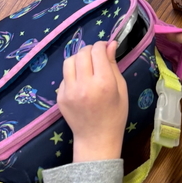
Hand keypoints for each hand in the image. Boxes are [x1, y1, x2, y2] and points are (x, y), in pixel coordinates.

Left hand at [57, 41, 128, 161]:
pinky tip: (80, 82)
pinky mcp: (60, 97)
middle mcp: (84, 85)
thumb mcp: (121, 89)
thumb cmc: (115, 115)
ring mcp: (69, 91)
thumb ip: (113, 65)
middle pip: (82, 53)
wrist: (96, 139)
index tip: (105, 48)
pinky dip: (72, 73)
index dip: (102, 45)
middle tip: (96, 57)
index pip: (97, 51)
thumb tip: (110, 44)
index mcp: (103, 83)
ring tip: (86, 66)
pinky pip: (65, 76)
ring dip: (78, 59)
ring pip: (69, 61)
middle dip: (90, 50)